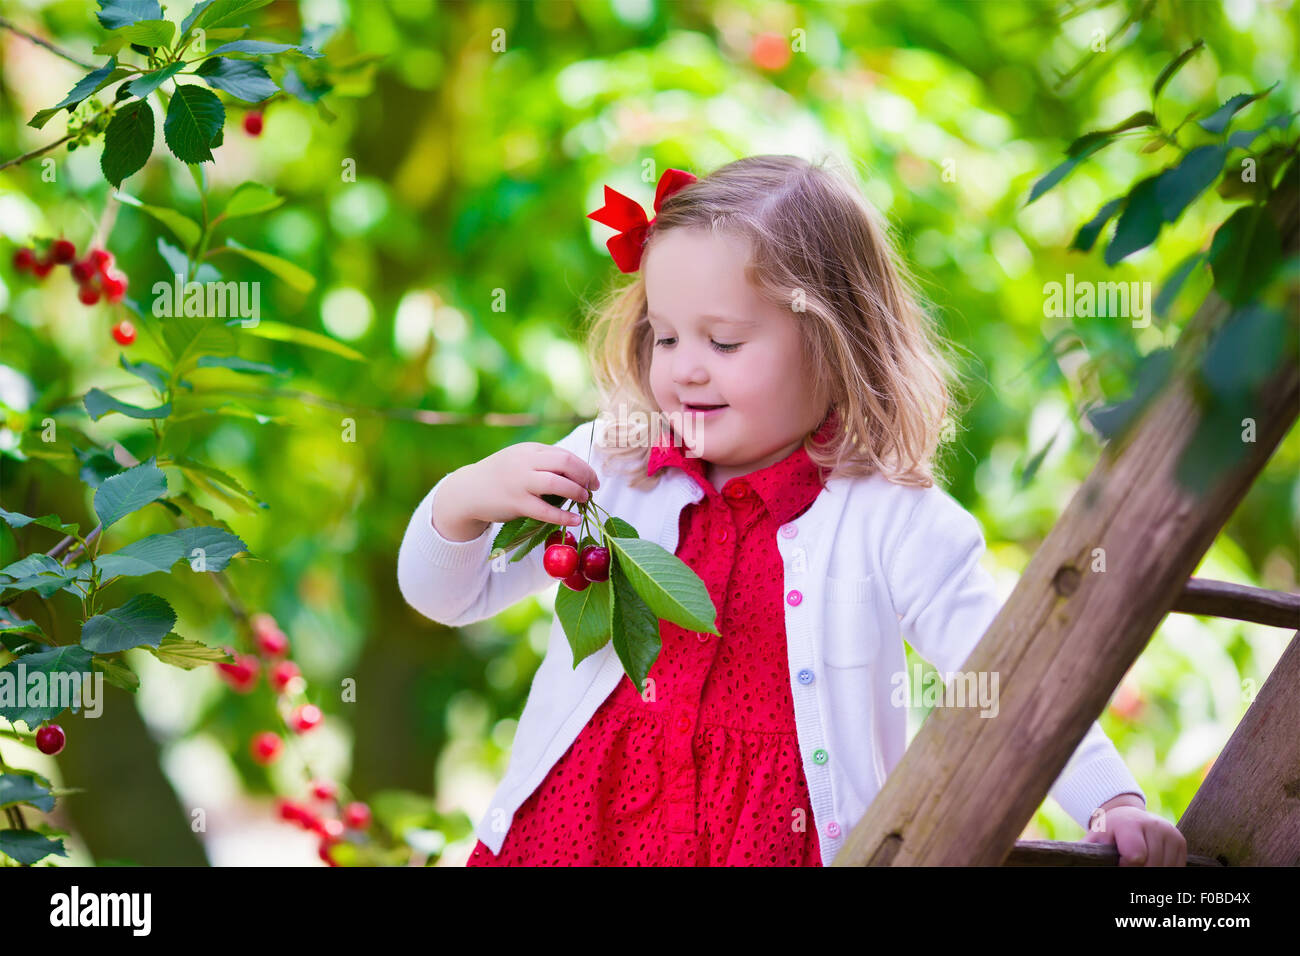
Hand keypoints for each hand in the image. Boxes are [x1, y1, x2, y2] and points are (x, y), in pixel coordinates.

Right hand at [433, 442, 600, 540]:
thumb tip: (574, 474)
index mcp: (529, 450)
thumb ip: (542, 462)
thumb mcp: (519, 461)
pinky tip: (574, 520)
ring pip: (557, 483)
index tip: (592, 479)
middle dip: (585, 475)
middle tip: (593, 488)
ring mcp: (520, 482)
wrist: (466, 491)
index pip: (564, 454)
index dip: (583, 467)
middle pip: (565, 462)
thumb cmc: (499, 477)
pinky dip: (563, 516)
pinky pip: (545, 510)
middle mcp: (525, 462)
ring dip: (576, 491)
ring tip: (584, 500)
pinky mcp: (515, 503)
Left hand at [1081, 794, 1186, 865]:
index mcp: (1129, 823)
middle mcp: (1153, 824)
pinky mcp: (1180, 841)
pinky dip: (1163, 869)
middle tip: (1127, 863)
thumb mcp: (1096, 839)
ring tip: (1138, 862)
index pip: (1135, 857)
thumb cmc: (1108, 832)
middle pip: (1151, 866)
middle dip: (1138, 870)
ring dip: (1151, 871)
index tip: (1119, 864)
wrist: (1128, 818)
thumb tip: (1068, 858)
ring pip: (1165, 869)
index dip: (1126, 867)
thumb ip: (1088, 849)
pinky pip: (1176, 868)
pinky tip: (1151, 863)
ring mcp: (1170, 832)